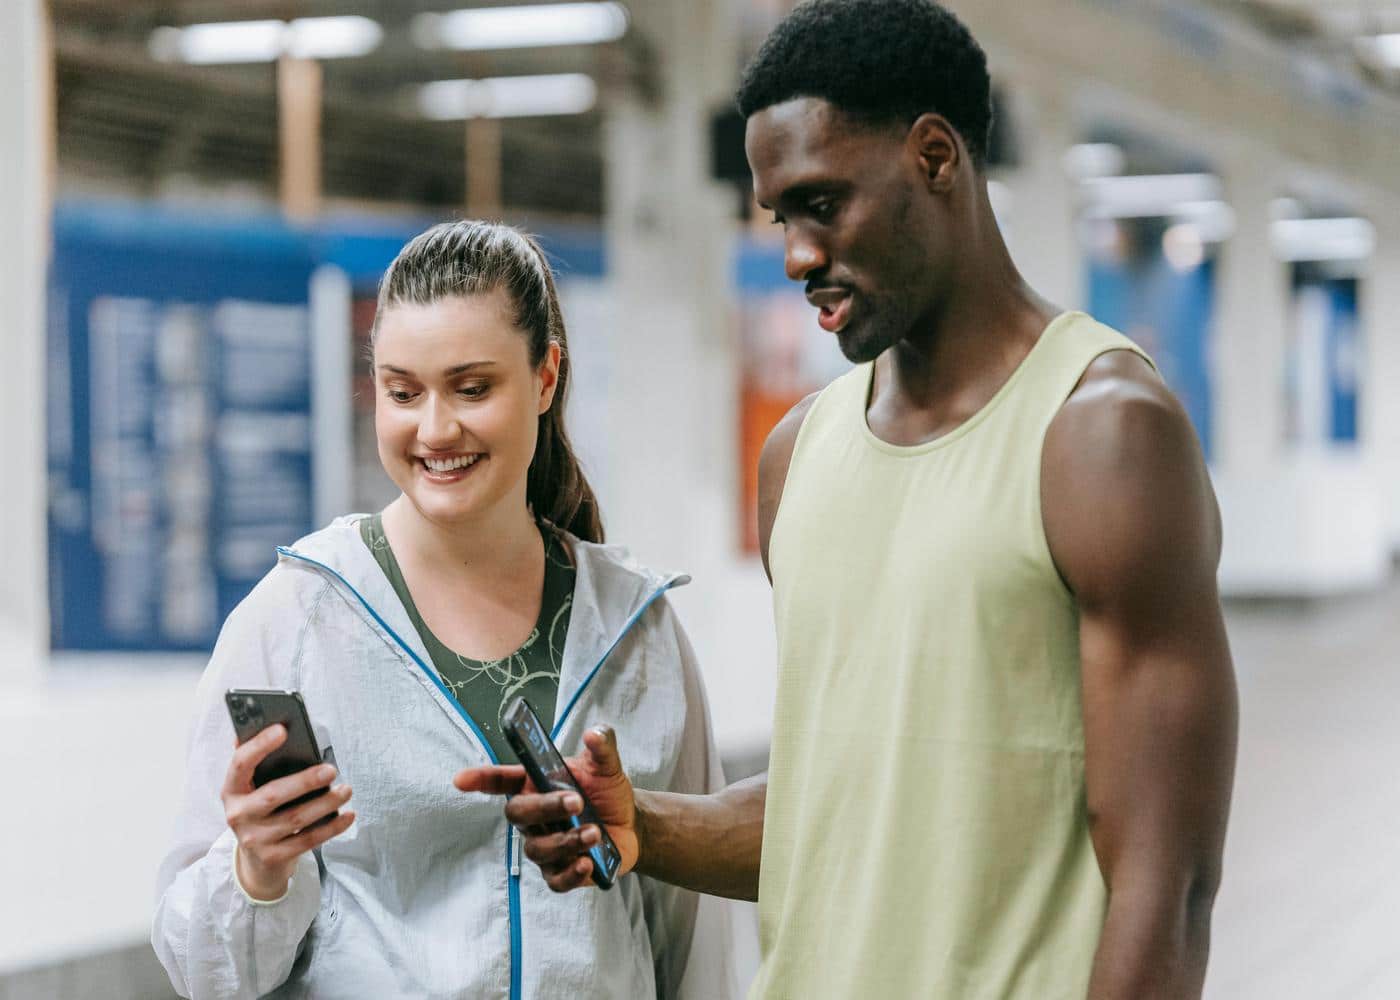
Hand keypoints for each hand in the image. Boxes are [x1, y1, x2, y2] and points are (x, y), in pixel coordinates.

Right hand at [221, 724, 354, 899]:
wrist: (257, 860)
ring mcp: (254, 839)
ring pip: (295, 819)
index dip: (259, 745)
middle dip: (305, 781)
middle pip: (273, 795)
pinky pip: (308, 840)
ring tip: (346, 790)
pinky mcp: (273, 857)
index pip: (240, 763)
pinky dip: (332, 827)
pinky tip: (348, 815)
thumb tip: (274, 725)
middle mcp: (238, 815)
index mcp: (231, 789)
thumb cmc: (262, 810)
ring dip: (325, 803)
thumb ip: (260, 761)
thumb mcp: (253, 788)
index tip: (282, 729)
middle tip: (332, 770)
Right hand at [453, 726, 638, 891]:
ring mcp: (545, 845)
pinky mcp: (561, 871)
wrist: (630, 824)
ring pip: (537, 849)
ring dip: (566, 841)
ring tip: (595, 832)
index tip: (461, 780)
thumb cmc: (607, 792)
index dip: (480, 780)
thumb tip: (594, 734)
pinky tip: (587, 862)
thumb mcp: (607, 766)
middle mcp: (535, 817)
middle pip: (518, 814)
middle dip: (545, 808)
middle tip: (576, 802)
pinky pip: (555, 880)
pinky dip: (570, 874)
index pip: (502, 780)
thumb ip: (602, 747)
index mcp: (537, 785)